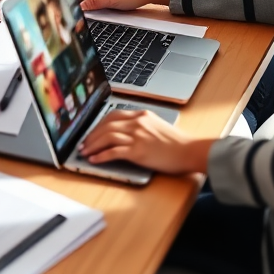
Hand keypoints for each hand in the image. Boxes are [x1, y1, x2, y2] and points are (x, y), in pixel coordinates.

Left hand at [78, 109, 212, 174]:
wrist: (191, 151)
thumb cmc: (177, 143)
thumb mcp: (157, 126)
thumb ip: (141, 125)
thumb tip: (123, 133)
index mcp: (141, 114)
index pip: (112, 115)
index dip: (98, 124)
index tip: (90, 132)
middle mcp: (137, 122)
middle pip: (106, 125)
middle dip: (91, 135)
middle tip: (83, 144)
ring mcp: (137, 136)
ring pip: (107, 137)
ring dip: (93, 145)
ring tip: (85, 152)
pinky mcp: (138, 151)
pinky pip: (114, 151)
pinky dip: (101, 155)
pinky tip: (95, 159)